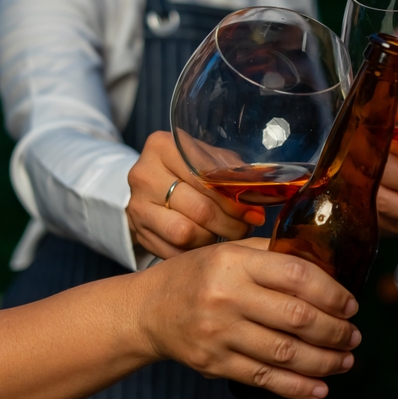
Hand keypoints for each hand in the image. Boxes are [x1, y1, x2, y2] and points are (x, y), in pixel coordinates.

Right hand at [127, 132, 264, 258]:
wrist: (153, 183)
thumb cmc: (190, 169)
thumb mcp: (212, 159)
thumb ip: (234, 173)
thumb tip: (259, 197)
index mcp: (164, 146)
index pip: (207, 178)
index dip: (235, 199)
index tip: (254, 212)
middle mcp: (145, 175)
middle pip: (200, 209)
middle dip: (231, 223)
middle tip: (246, 227)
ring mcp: (137, 205)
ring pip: (186, 233)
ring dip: (214, 238)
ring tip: (227, 233)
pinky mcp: (138, 232)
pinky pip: (174, 251)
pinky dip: (196, 252)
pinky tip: (207, 243)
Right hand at [135, 238, 360, 398]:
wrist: (148, 310)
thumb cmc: (200, 276)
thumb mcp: (232, 251)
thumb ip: (275, 255)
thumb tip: (330, 271)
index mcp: (236, 262)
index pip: (298, 276)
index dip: (332, 293)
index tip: (351, 304)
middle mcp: (227, 297)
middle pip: (297, 318)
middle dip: (336, 331)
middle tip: (354, 336)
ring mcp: (219, 333)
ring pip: (285, 352)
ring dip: (324, 360)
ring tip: (346, 360)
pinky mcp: (213, 363)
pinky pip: (264, 377)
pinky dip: (297, 386)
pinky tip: (320, 387)